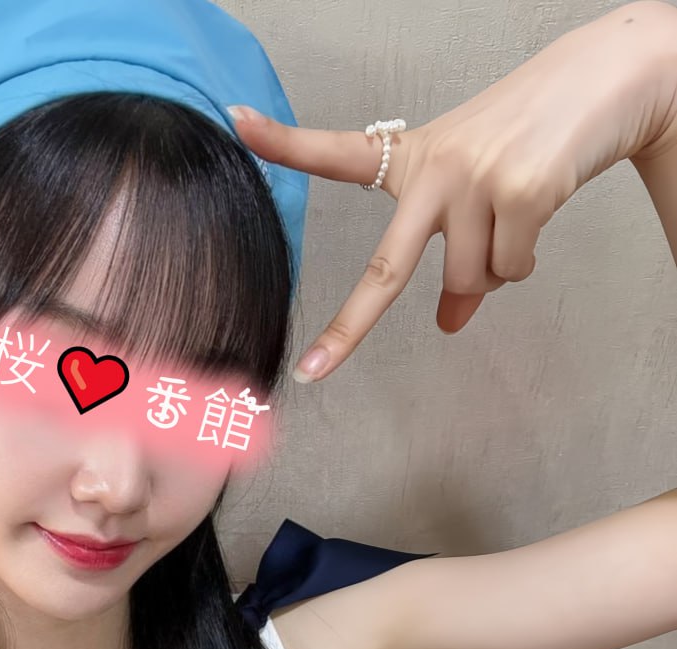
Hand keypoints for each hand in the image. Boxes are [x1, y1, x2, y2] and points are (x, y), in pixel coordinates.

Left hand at [228, 0, 676, 382]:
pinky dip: (526, 259)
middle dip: (348, 329)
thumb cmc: (528, 138)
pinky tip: (539, 209)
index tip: (236, 122)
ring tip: (517, 213)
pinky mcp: (520, 190)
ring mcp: (474, 179)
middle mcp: (433, 167)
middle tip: (313, 373)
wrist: (607, 81)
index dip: (286, 142)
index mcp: (411, 158)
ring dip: (495, 269)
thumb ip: (453, 256)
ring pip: (469, 281)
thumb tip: (449, 326)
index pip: (339, 153)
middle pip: (386, 269)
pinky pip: (511, 269)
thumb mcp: (475, 192)